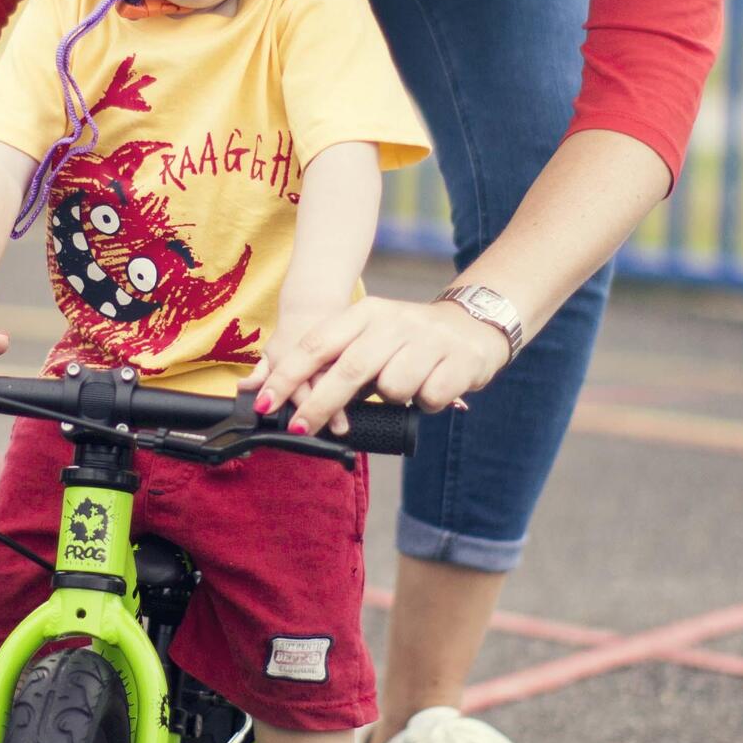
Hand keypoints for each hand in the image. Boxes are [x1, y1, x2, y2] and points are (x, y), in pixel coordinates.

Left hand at [239, 295, 512, 434]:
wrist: (475, 325)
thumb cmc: (410, 340)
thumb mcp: (371, 336)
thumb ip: (335, 360)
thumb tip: (286, 394)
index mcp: (366, 314)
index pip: (318, 344)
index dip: (288, 376)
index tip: (267, 403)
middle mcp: (394, 322)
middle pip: (348, 369)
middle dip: (319, 405)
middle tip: (300, 429)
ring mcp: (427, 340)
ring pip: (392, 388)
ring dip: (393, 399)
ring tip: (405, 389)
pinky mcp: (457, 361)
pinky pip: (428, 398)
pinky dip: (426, 403)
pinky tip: (432, 389)